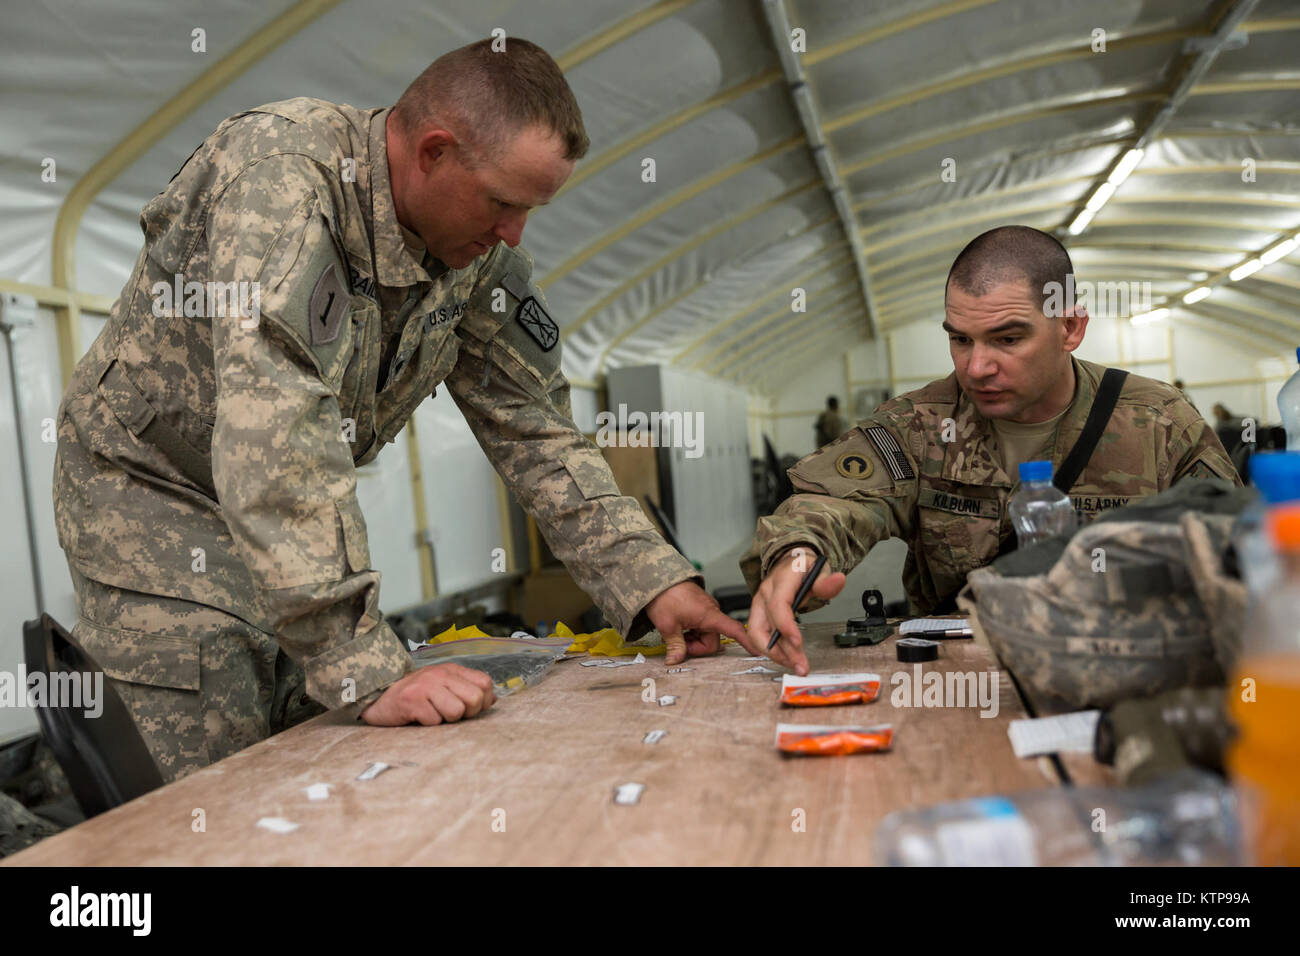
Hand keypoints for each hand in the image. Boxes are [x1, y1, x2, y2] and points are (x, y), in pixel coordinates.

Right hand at [360, 662, 495, 725]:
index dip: (483, 702)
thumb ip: (466, 690)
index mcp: (451, 670)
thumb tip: (492, 700)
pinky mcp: (412, 700)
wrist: (378, 698)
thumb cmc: (415, 696)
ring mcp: (426, 685)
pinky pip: (434, 721)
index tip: (468, 709)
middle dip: (466, 714)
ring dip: (445, 720)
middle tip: (449, 714)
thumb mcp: (443, 687)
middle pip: (475, 699)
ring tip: (431, 714)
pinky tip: (417, 717)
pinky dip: (428, 725)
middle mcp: (440, 674)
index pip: (485, 683)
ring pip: (456, 711)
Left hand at [645, 581, 749, 665]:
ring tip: (675, 631)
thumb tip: (675, 661)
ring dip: (691, 639)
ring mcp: (705, 610)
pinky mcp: (699, 609)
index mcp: (709, 615)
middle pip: (712, 641)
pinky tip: (677, 627)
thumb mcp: (667, 625)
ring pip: (704, 635)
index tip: (758, 651)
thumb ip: (675, 646)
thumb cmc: (664, 595)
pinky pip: (699, 627)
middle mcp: (711, 612)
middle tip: (678, 642)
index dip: (747, 642)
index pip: (734, 629)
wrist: (656, 577)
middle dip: (695, 646)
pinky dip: (689, 631)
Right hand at [744, 548, 845, 675]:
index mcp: (779, 581)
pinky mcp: (758, 616)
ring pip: (757, 636)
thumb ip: (827, 581)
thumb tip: (838, 581)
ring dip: (775, 655)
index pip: (777, 605)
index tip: (798, 643)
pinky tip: (786, 658)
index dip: (786, 626)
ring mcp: (758, 606)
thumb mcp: (819, 569)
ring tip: (796, 665)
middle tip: (799, 665)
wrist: (790, 562)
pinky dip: (771, 650)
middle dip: (780, 651)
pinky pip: (758, 637)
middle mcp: (764, 594)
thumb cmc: (803, 567)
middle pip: (761, 628)